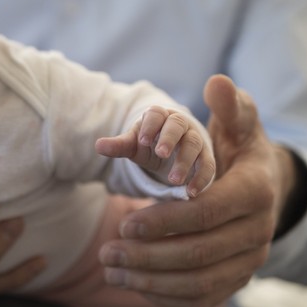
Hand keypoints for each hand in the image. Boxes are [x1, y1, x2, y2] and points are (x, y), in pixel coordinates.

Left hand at [96, 105, 215, 196]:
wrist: (170, 153)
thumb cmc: (148, 145)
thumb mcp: (133, 146)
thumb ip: (118, 145)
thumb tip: (98, 146)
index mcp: (159, 116)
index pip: (155, 114)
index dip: (150, 126)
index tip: (142, 141)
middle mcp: (179, 124)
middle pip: (177, 126)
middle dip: (169, 138)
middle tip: (161, 154)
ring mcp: (194, 139)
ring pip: (193, 145)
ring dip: (185, 162)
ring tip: (174, 180)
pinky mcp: (206, 157)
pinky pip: (208, 164)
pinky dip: (201, 178)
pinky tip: (191, 192)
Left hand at [98, 75, 295, 306]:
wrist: (266, 186)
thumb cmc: (241, 149)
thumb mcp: (239, 124)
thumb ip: (228, 105)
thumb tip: (217, 82)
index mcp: (256, 192)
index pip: (206, 213)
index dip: (164, 220)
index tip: (124, 221)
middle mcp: (259, 233)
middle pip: (199, 254)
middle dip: (148, 255)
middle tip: (107, 251)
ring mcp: (251, 261)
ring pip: (200, 283)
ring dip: (150, 281)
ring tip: (110, 269)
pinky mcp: (238, 280)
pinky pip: (204, 299)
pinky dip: (167, 298)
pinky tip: (134, 285)